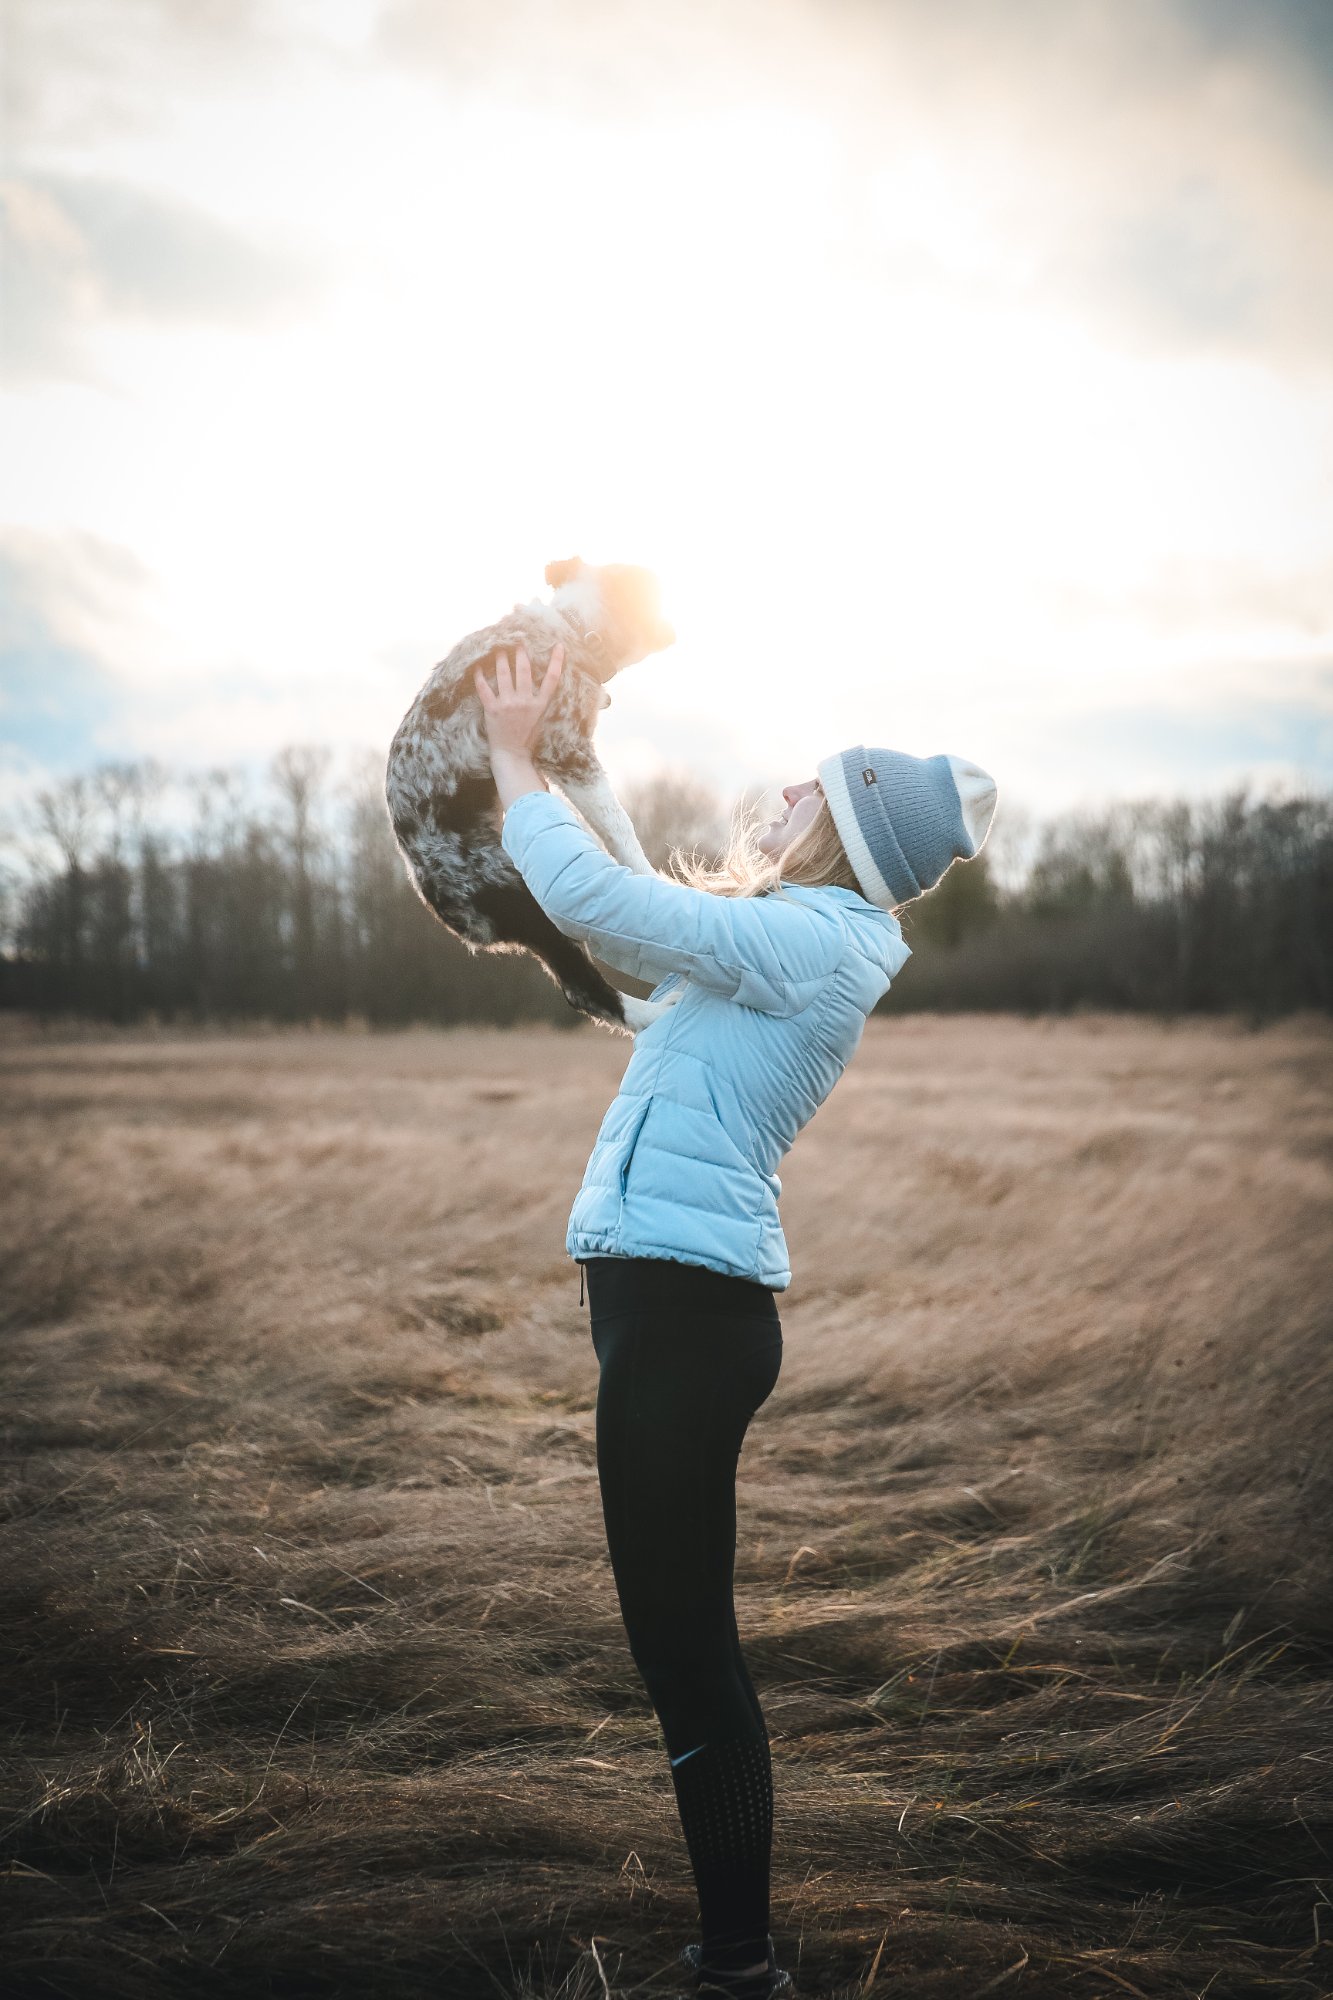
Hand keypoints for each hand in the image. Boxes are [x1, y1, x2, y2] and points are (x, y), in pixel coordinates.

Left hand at [473, 643, 564, 763]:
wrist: (512, 755)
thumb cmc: (527, 739)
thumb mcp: (540, 719)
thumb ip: (539, 702)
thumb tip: (538, 685)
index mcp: (539, 705)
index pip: (552, 679)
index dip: (556, 661)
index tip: (558, 646)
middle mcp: (524, 702)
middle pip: (524, 670)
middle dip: (521, 652)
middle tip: (517, 640)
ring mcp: (508, 705)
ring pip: (504, 674)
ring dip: (501, 658)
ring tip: (498, 648)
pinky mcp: (492, 710)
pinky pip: (484, 689)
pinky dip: (479, 677)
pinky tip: (477, 667)